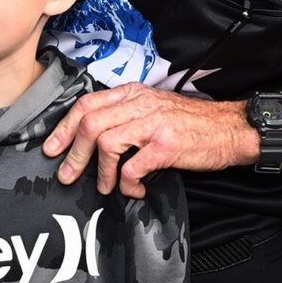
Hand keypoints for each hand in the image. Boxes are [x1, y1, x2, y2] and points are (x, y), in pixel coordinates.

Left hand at [43, 82, 256, 197]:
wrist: (228, 128)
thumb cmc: (190, 122)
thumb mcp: (155, 107)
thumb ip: (127, 114)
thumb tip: (94, 135)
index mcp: (134, 93)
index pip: (87, 104)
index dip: (65, 127)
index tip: (53, 147)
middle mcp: (140, 104)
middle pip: (91, 123)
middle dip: (73, 152)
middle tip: (66, 174)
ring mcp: (152, 124)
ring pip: (106, 142)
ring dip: (99, 171)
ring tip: (103, 185)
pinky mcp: (165, 146)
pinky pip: (133, 166)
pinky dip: (127, 182)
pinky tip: (133, 188)